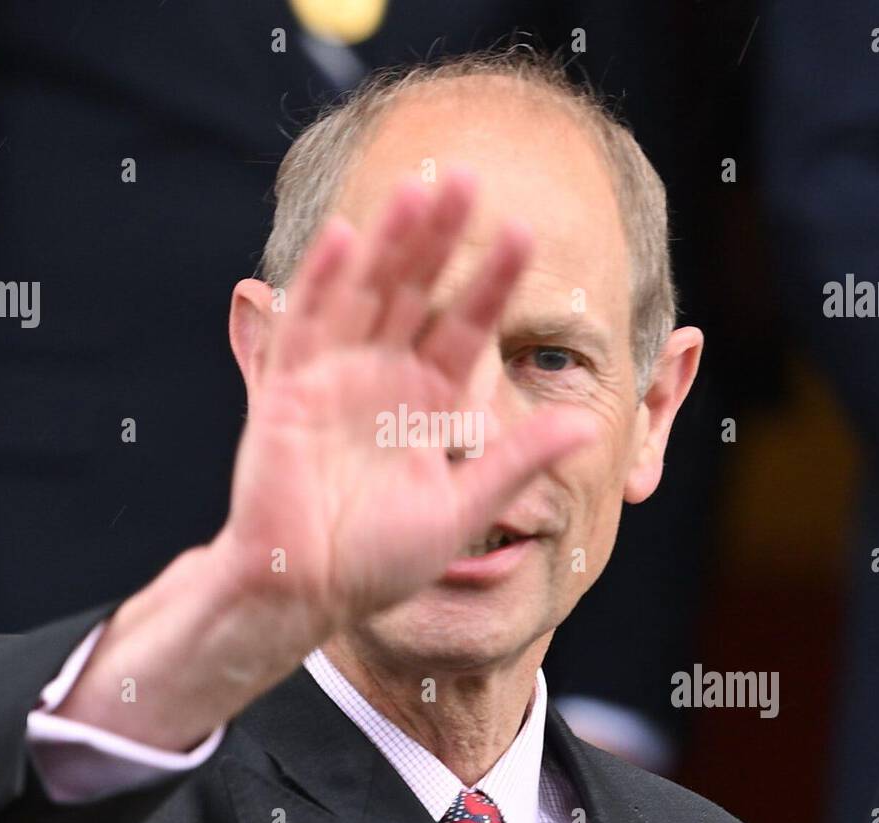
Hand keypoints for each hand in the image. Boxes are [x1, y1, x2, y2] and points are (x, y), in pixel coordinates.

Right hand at [225, 169, 594, 631]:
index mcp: (429, 400)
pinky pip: (307, 325)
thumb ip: (516, 460)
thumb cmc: (380, 560)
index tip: (526, 232)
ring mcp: (336, 376)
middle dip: (441, 236)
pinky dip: (322, 282)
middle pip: (417, 291)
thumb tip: (588, 424)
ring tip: (418, 189)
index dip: (494, 279)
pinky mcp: (289, 388)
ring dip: (388, 242)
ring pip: (366, 292)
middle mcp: (385, 375)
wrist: (305, 591)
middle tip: (467, 175)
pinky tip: (346, 236)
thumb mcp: (463, 509)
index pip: (469, 324)